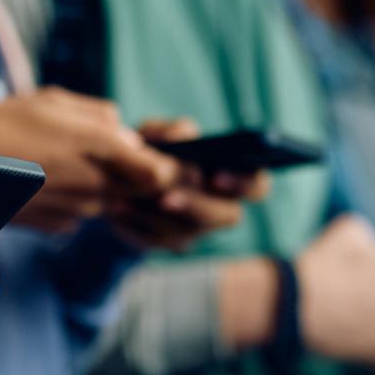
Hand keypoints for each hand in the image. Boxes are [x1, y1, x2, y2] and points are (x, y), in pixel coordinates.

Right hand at [0, 88, 179, 232]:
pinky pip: (82, 210)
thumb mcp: (54, 102)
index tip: (154, 151)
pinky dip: (74, 196)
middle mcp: (98, 187)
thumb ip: (100, 118)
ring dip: (99, 181)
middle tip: (99, 148)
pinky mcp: (59, 225)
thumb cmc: (1, 126)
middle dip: (131, 170)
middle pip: (139, 187)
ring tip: (60, 157)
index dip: (167, 163)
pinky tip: (44, 178)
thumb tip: (127, 134)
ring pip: (110, 197)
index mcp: (102, 149)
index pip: (163, 171)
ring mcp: (79, 211)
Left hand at [106, 121, 268, 251]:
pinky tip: (117, 208)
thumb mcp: (158, 134)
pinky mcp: (167, 243)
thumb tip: (178, 137)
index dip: (245, 183)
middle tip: (166, 197)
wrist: (120, 180)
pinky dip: (134, 224)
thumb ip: (171, 131)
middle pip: (229, 217)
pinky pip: (156, 242)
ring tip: (125, 198)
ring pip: (186, 233)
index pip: (258, 185)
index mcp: (231, 176)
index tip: (215, 176)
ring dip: (155, 216)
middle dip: (197, 206)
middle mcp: (221, 208)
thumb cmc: (154, 151)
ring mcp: (196, 230)